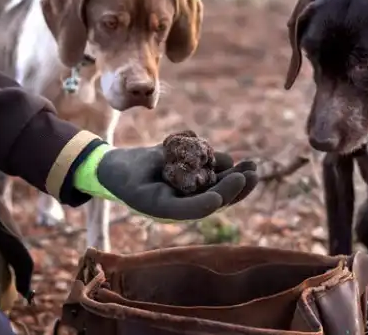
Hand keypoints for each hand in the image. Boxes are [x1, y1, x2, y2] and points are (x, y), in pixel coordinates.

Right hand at [73, 143, 257, 221]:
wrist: (115, 167)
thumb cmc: (127, 180)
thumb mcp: (147, 190)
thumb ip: (179, 198)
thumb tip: (215, 203)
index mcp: (177, 209)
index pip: (205, 204)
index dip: (224, 192)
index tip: (237, 179)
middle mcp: (186, 199)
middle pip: (218, 194)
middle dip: (238, 184)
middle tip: (252, 172)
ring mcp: (189, 185)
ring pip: (218, 180)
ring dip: (236, 172)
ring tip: (252, 165)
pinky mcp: (190, 170)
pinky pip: (210, 165)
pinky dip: (219, 160)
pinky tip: (228, 158)